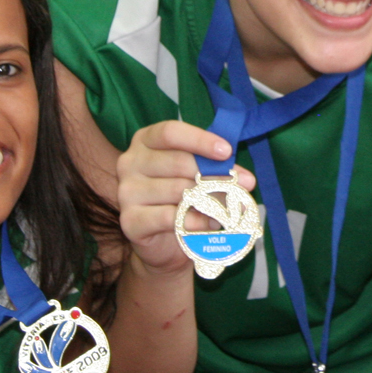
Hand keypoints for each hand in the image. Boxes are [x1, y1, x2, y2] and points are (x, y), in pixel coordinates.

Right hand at [116, 120, 254, 274]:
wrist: (163, 240)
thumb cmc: (182, 196)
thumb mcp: (197, 173)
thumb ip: (215, 168)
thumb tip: (245, 179)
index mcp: (146, 140)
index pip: (170, 132)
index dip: (200, 140)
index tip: (227, 151)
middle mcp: (130, 162)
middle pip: (177, 162)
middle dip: (214, 173)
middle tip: (241, 184)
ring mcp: (126, 192)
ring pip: (176, 190)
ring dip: (208, 199)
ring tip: (226, 208)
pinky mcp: (130, 220)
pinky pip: (169, 217)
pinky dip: (195, 220)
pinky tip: (210, 223)